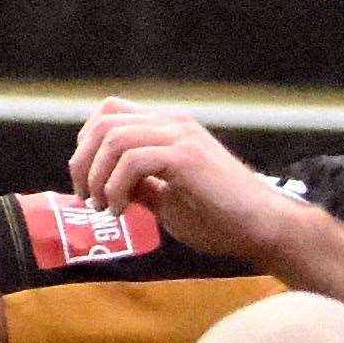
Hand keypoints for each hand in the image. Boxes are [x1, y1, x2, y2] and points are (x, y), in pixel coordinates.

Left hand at [67, 96, 302, 264]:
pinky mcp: (186, 157)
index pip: (110, 113)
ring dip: (97, 177)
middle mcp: (173, 124)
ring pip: (113, 138)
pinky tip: (121, 211)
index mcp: (169, 129)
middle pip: (104, 121)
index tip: (87, 185)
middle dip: (83, 162)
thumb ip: (139, 187)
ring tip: (104, 208)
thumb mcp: (167, 201)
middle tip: (86, 199)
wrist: (261, 228)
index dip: (86, 146)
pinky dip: (115, 188)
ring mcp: (181, 137)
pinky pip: (132, 161)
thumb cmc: (220, 220)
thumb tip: (105, 187)